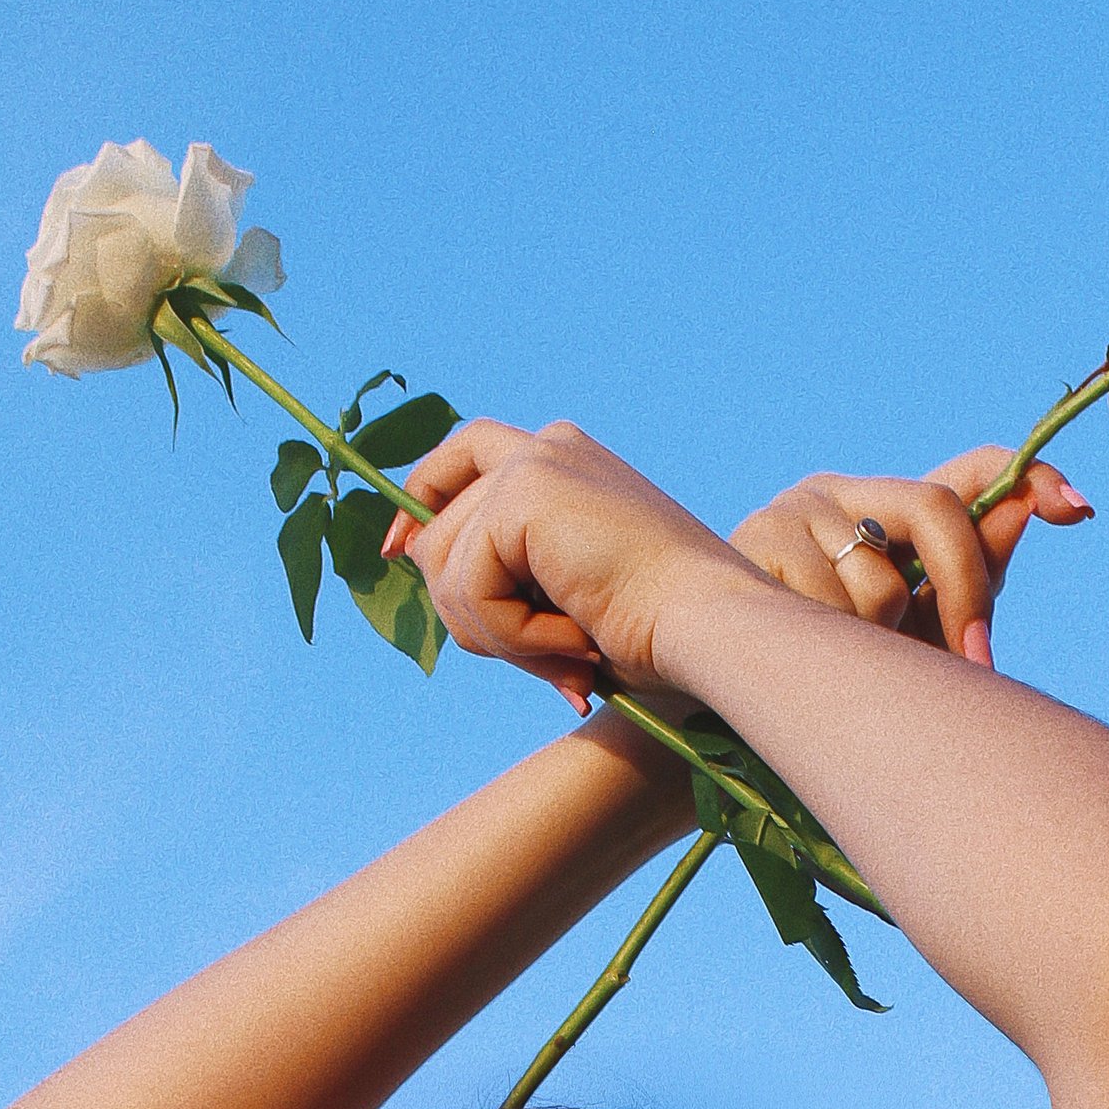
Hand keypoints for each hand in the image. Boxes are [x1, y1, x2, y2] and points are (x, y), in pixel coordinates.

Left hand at [383, 420, 751, 713]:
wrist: (711, 626)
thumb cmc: (657, 630)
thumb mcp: (563, 597)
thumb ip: (499, 572)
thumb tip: (409, 556)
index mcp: (563, 463)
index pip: (460, 461)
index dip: (420, 503)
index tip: (397, 552)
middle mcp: (546, 447)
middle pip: (439, 527)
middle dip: (471, 613)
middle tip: (551, 661)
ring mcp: (533, 465)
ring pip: (448, 568)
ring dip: (500, 635)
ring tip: (573, 650)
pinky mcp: (524, 496)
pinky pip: (469, 587)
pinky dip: (513, 636)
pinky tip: (574, 638)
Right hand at [728, 449, 1091, 668]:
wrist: (710, 702)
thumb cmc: (822, 675)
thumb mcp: (911, 636)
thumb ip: (971, 581)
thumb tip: (1042, 511)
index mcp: (887, 509)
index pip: (972, 474)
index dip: (1030, 477)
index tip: (1080, 509)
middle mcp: (843, 491)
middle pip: (939, 511)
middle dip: (968, 590)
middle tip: (977, 661)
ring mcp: (795, 510)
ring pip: (883, 579)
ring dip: (881, 642)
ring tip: (845, 669)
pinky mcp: (755, 541)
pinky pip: (829, 606)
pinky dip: (831, 649)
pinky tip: (801, 660)